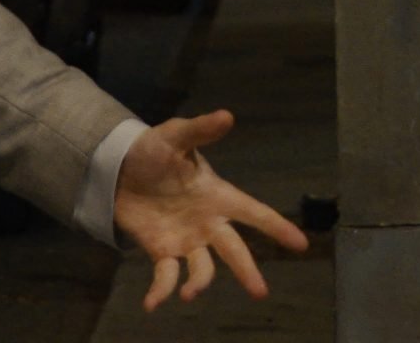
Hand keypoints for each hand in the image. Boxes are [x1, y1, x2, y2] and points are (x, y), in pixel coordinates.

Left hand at [114, 109, 309, 309]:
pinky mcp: (161, 251)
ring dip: (198, 283)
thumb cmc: (152, 150)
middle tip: (260, 293)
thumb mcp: (175, 136)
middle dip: (247, 271)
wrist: (117, 168)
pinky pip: (165, 276)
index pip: (254, 212)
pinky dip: (160, 291)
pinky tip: (152, 304)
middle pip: (234, 250)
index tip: (301, 244)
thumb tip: (227, 115)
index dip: (277, 227)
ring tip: (189, 293)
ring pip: (201, 269)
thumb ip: (200, 129)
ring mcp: (186, 240)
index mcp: (217, 196)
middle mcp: (207, 223)